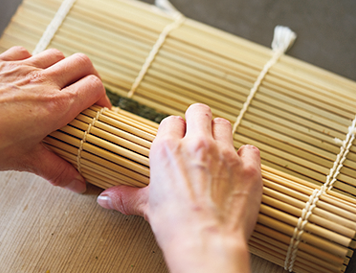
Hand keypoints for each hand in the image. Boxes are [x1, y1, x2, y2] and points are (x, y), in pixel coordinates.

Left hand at [0, 46, 110, 192]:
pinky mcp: (3, 62)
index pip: (93, 88)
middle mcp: (42, 82)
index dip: (103, 98)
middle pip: (83, 63)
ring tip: (60, 83)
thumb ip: (56, 170)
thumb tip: (77, 183)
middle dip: (92, 76)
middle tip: (88, 92)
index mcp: (54, 106)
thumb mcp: (24, 160)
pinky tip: (30, 74)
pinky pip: (29, 52)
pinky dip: (36, 61)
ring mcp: (22, 68)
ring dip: (66, 67)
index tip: (99, 110)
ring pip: (58, 54)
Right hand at [97, 103, 261, 271]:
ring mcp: (226, 154)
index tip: (177, 139)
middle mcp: (197, 144)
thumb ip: (126, 196)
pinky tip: (240, 164)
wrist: (206, 243)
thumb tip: (104, 197)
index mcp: (168, 149)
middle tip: (198, 134)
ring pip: (225, 124)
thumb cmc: (174, 225)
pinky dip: (246, 155)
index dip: (175, 129)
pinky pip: (251, 149)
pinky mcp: (249, 169)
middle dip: (198, 119)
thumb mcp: (146, 207)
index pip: (172, 121)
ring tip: (218, 147)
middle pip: (200, 111)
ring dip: (221, 133)